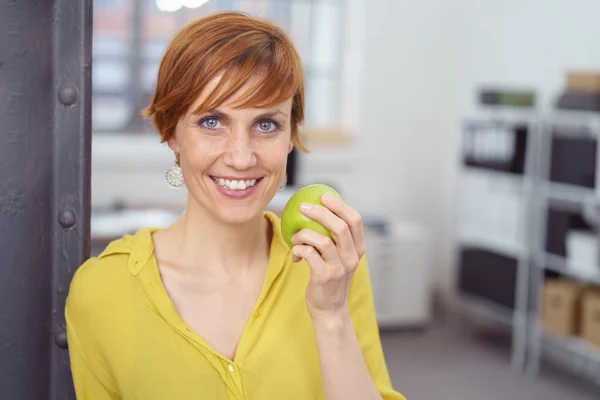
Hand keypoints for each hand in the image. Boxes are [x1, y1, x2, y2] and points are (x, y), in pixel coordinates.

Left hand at [290, 194, 365, 321]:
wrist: (329, 310)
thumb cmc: (331, 279)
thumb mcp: (340, 258)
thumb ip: (336, 240)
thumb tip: (318, 212)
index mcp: (358, 249)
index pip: (355, 221)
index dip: (340, 206)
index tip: (324, 196)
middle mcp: (352, 258)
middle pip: (339, 227)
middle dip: (320, 212)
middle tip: (304, 207)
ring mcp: (339, 268)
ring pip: (321, 240)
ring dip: (303, 234)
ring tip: (295, 237)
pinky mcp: (324, 277)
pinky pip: (309, 254)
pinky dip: (299, 249)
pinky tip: (296, 254)